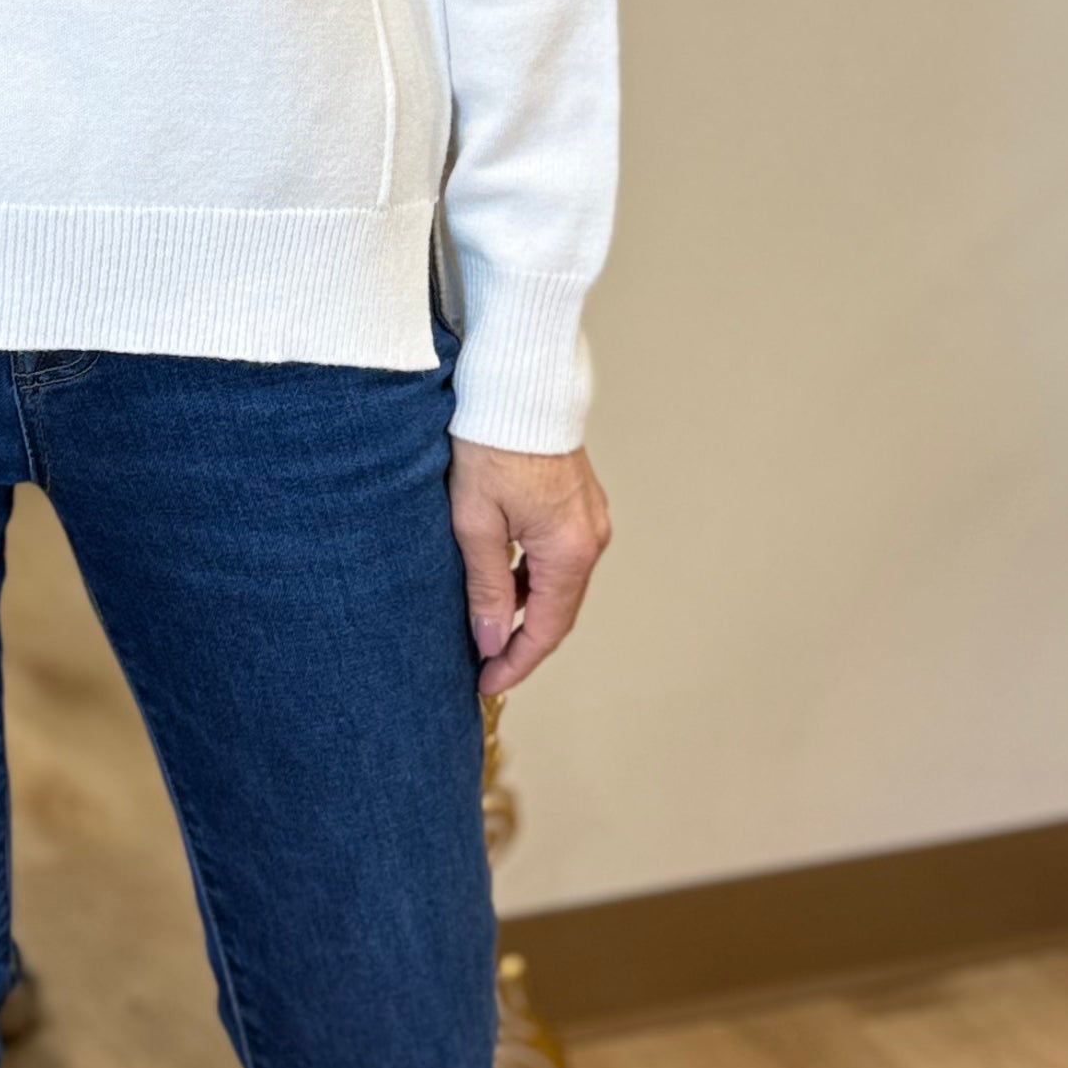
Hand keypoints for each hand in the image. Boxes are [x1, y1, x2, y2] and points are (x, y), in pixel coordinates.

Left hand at [450, 441, 611, 700]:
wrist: (517, 385)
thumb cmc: (491, 444)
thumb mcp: (475, 522)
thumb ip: (486, 587)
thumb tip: (491, 641)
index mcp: (569, 550)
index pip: (547, 629)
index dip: (516, 662)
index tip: (486, 682)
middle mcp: (591, 538)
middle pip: (559, 611)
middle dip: (523, 643)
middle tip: (484, 667)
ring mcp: (591, 519)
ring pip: (559, 585)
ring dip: (527, 610)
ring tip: (486, 629)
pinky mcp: (580, 504)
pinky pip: (560, 557)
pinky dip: (533, 579)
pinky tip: (503, 583)